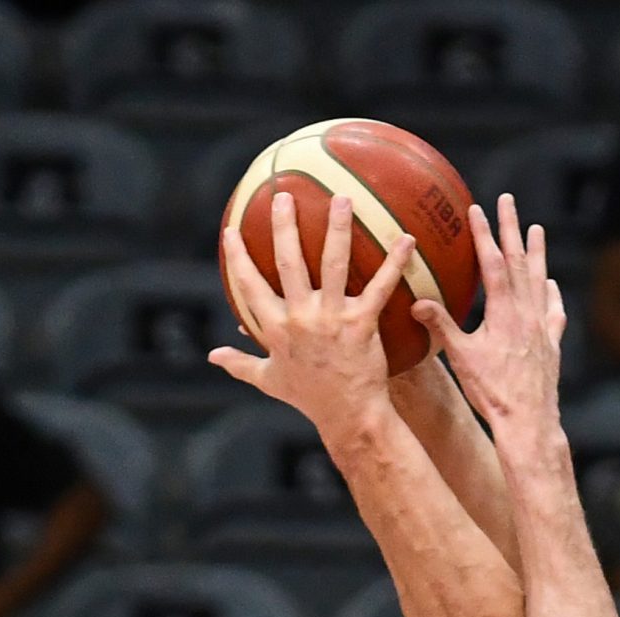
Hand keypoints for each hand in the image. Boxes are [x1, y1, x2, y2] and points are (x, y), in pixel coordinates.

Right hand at [212, 193, 420, 437]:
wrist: (348, 416)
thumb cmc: (309, 399)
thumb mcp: (269, 381)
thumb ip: (240, 365)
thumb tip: (213, 356)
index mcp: (276, 328)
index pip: (249, 284)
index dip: (238, 256)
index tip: (232, 230)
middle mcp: (300, 317)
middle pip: (288, 261)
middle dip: (284, 225)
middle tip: (284, 195)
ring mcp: (332, 318)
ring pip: (333, 264)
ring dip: (337, 229)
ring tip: (342, 199)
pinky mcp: (362, 324)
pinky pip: (380, 287)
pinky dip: (394, 262)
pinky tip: (406, 239)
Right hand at [413, 196, 565, 436]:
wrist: (529, 422)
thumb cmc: (492, 393)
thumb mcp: (461, 358)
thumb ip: (441, 326)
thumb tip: (416, 302)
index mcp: (504, 312)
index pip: (493, 263)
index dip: (484, 235)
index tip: (478, 209)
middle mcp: (528, 313)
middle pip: (520, 262)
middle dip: (512, 228)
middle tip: (510, 201)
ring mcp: (543, 328)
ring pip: (541, 281)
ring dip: (537, 253)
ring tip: (537, 229)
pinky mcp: (551, 345)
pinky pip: (554, 311)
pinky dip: (552, 294)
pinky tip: (552, 284)